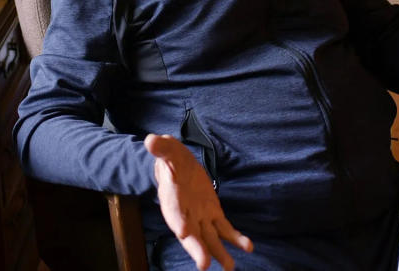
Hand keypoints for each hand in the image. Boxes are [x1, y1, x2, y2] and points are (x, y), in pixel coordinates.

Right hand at [145, 134, 252, 269]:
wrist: (178, 166)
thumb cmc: (170, 159)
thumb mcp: (165, 149)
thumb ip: (160, 148)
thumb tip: (151, 141)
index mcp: (171, 199)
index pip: (173, 212)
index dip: (178, 221)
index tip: (182, 231)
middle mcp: (184, 214)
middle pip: (190, 234)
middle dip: (196, 248)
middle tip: (203, 264)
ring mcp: (200, 217)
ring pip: (209, 238)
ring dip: (218, 252)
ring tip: (229, 267)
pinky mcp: (213, 214)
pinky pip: (225, 229)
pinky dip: (235, 238)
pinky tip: (248, 246)